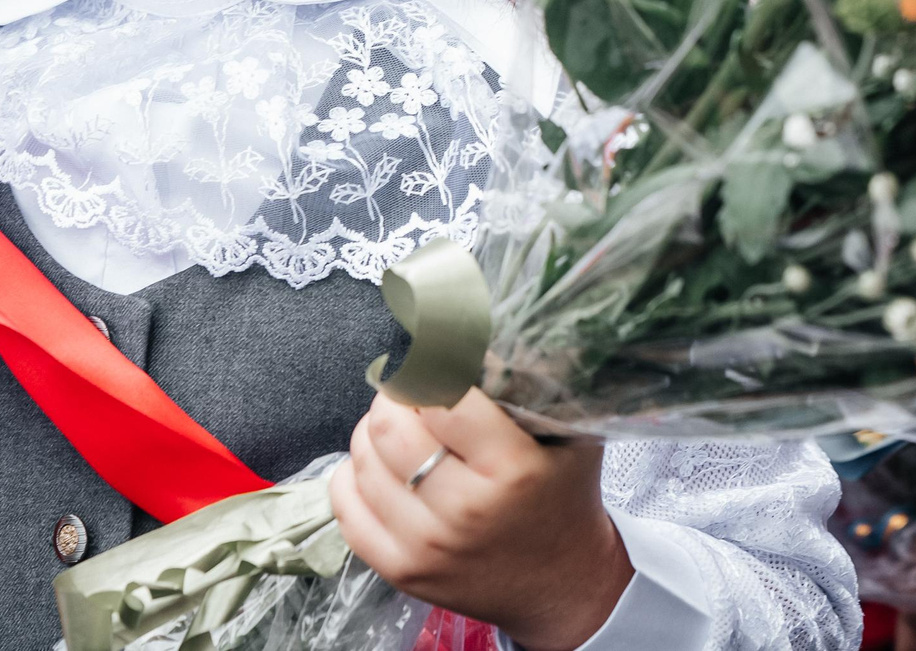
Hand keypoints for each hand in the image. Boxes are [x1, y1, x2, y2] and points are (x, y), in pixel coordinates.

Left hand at [330, 388, 632, 650]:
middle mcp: (464, 509)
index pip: (438, 394)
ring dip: (374, 432)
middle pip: (388, 425)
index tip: (435, 359)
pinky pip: (346, 505)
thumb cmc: (563, 496)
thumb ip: (530, 383)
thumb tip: (474, 329)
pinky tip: (381, 467)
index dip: (430, 368)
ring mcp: (427, 546)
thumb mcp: (569, 432)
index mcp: (511, 467)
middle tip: (413, 393)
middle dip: (395, 397)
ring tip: (402, 429)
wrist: (563, 585)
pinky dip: (353, 475)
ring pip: (361, 460)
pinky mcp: (401, 571)